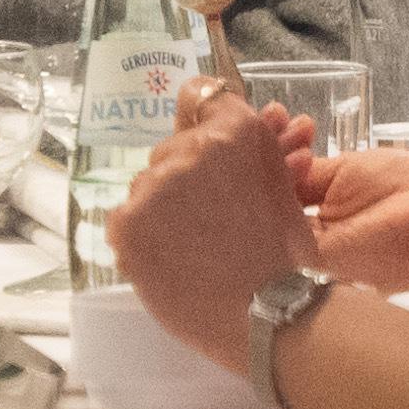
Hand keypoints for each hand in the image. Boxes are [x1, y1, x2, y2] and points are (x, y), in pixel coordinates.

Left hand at [107, 78, 322, 359]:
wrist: (271, 313)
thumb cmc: (282, 257)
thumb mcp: (281, 184)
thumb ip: (243, 151)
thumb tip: (211, 120)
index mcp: (238, 131)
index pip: (201, 95)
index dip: (201, 121)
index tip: (203, 142)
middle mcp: (192, 147)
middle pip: (171, 151)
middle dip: (185, 178)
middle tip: (212, 219)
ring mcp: (155, 183)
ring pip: (147, 186)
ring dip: (162, 209)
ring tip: (195, 246)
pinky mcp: (127, 220)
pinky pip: (125, 217)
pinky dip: (141, 236)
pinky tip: (171, 258)